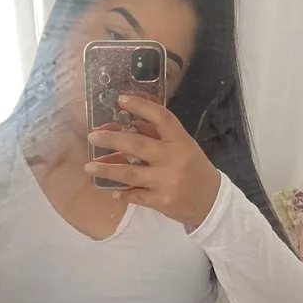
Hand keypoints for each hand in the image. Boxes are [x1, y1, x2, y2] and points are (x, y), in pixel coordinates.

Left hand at [85, 94, 220, 229]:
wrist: (212, 202)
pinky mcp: (162, 201)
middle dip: (111, 140)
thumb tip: (128, 127)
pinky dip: (122, 193)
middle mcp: (173, 159)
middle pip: (137, 145)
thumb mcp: (185, 148)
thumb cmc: (195, 170)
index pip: (160, 117)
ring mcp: (167, 181)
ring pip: (130, 174)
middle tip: (92, 137)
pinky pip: (135, 196)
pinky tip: (112, 190)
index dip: (140, 106)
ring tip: (89, 166)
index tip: (120, 100)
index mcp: (181, 141)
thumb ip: (161, 138)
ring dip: (107, 169)